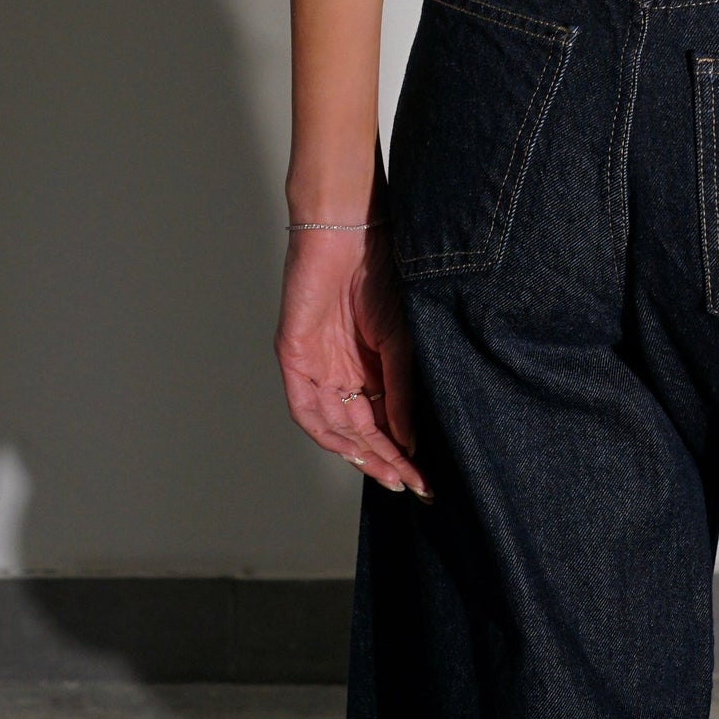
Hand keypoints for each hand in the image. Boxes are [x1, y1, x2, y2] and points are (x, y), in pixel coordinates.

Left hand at [275, 228, 431, 497]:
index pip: (381, 421)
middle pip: (358, 431)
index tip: (424, 478)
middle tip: (411, 486)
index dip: (401, 451)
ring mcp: (315, 366)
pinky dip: (326, 431)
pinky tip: (352, 449)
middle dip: (384, 460)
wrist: (350, 232)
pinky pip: (305, 407)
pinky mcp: (294, 357)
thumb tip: (409, 439)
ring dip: (360, 454)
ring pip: (333, 426)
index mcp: (365, 366)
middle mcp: (339, 372)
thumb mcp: (400, 340)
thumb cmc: (380, 272)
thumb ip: (401, 391)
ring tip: (389, 474)